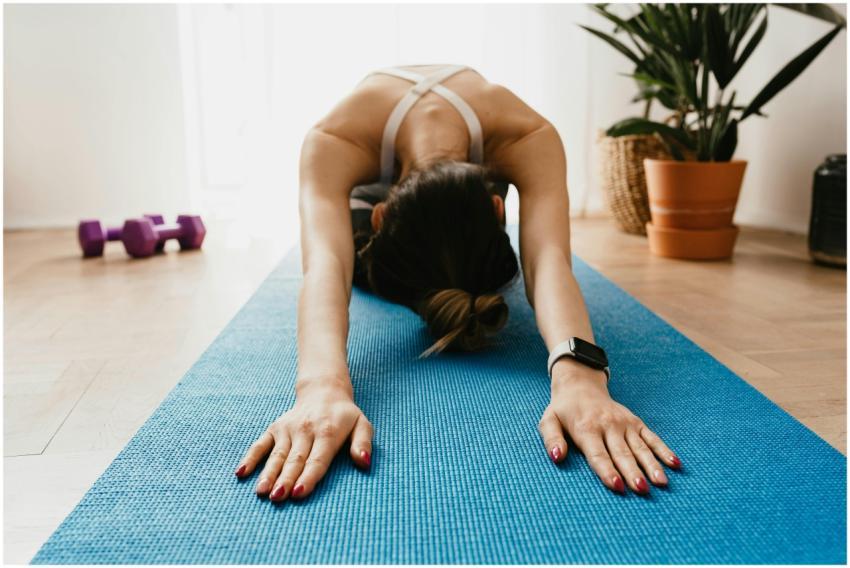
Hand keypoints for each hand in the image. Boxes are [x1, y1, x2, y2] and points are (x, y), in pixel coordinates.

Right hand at [234, 377, 373, 501]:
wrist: (324, 392)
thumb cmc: (345, 416)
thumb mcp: (362, 425)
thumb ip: (363, 443)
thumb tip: (364, 462)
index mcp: (328, 432)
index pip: (317, 459)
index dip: (308, 477)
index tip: (299, 493)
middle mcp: (305, 430)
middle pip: (295, 460)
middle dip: (286, 479)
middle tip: (277, 497)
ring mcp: (288, 429)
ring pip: (277, 455)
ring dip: (268, 474)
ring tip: (261, 492)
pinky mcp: (275, 428)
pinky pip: (260, 444)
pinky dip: (250, 457)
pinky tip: (241, 473)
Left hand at [537, 358, 680, 493]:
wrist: (581, 385)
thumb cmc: (563, 410)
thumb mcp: (549, 421)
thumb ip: (552, 439)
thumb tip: (557, 458)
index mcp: (586, 428)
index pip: (598, 454)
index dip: (607, 471)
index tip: (617, 486)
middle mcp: (608, 425)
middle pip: (622, 453)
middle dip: (632, 472)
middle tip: (642, 490)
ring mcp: (624, 423)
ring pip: (640, 447)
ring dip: (651, 465)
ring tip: (661, 482)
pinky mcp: (635, 422)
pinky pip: (651, 437)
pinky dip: (663, 450)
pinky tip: (675, 464)